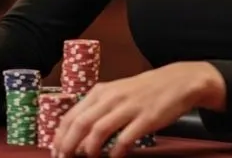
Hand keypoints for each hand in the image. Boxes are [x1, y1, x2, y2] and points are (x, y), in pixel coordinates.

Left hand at [52, 62, 224, 157]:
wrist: (177, 81)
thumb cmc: (143, 90)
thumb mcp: (116, 92)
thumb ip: (98, 109)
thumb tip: (77, 134)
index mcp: (101, 91)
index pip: (72, 115)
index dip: (60, 136)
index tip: (55, 151)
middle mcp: (111, 97)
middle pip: (81, 124)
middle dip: (68, 145)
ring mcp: (129, 107)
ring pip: (99, 130)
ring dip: (89, 149)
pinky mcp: (146, 118)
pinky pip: (125, 138)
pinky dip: (116, 151)